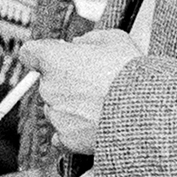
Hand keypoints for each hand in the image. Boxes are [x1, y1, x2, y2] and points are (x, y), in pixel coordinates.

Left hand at [21, 29, 140, 155]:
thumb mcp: (115, 39)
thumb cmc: (131, 74)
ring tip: (101, 106)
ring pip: (56, 108)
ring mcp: (56, 114)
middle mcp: (48, 87)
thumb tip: (78, 44)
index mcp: (53, 60)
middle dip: (66, 82)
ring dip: (71, 107)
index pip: (29, 53)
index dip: (41, 54)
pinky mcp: (66, 138)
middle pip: (47, 83)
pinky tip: (94, 125)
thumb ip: (90, 39)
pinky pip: (62, 134)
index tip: (53, 56)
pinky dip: (74, 131)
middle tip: (94, 83)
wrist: (147, 112)